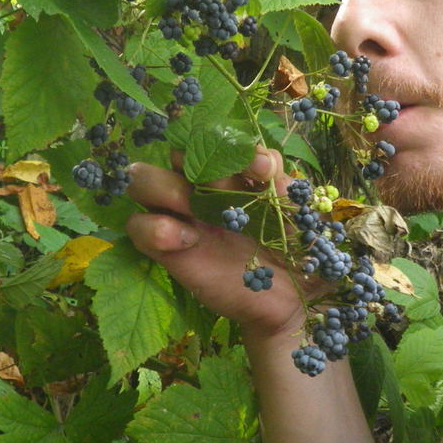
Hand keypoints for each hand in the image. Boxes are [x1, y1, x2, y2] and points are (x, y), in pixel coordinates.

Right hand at [126, 149, 308, 339]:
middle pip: (174, 150)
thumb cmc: (299, 255)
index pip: (219, 139)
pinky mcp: (167, 250)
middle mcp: (204, 188)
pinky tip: (188, 242)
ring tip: (195, 213)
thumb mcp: (304, 219)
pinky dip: (155, 229)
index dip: (235, 146)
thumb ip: (286, 188)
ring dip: (164, 188)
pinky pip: (137, 227)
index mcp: (236, 174)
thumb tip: (264, 165)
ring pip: (143, 180)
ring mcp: (182, 216)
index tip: (262, 170)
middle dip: (193, 160)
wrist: (291, 304)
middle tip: (218, 185)